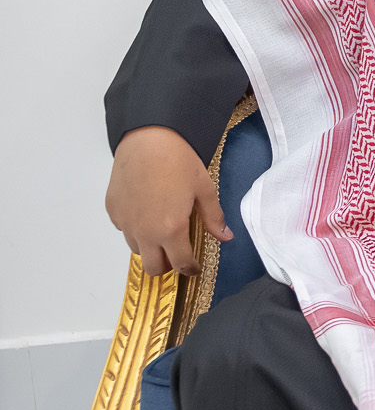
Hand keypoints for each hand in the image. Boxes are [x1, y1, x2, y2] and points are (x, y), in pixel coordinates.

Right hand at [105, 126, 229, 275]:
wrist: (148, 141)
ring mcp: (125, 223)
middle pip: (152, 267)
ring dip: (150, 247)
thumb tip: (226, 237)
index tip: (194, 267)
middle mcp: (144, 232)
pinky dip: (136, 229)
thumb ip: (213, 218)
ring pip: (136, 249)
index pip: (179, 264)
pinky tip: (147, 211)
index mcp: (170, 230)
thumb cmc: (179, 162)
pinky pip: (125, 230)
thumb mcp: (204, 190)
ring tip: (162, 228)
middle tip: (178, 252)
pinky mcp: (113, 211)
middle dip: (167, 265)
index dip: (189, 269)